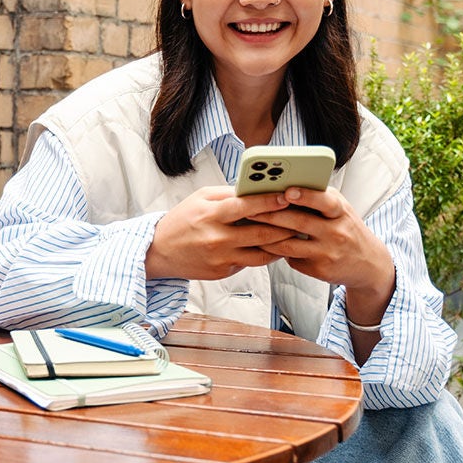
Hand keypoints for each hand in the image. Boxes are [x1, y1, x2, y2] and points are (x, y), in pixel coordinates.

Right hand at [145, 186, 300, 280]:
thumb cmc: (182, 220)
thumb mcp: (200, 198)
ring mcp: (221, 258)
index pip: (245, 206)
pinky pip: (251, 263)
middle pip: (261, 233)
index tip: (287, 196)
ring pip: (262, 253)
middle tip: (303, 218)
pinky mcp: (223, 272)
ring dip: (281, 244)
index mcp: (210, 215)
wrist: (160, 252)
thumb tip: (256, 191)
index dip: (268, 201)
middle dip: (285, 225)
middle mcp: (216, 238)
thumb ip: (228, 194)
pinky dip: (265, 254)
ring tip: (295, 233)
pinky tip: (275, 246)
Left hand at [246, 186, 394, 319]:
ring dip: (267, 236)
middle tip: (250, 209)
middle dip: (271, 215)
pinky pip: (292, 259)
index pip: (324, 201)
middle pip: (299, 223)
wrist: (369, 264)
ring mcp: (328, 253)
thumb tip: (283, 186)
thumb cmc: (346, 228)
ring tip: (250, 227)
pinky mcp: (320, 271)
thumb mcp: (340, 210)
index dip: (306, 196)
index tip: (286, 192)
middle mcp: (337, 232)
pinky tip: (266, 245)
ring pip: (289, 245)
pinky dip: (278, 251)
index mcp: (341, 212)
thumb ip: (318, 198)